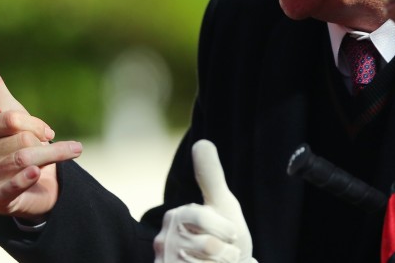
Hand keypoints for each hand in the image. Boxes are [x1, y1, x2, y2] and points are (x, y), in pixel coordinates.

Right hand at [0, 54, 82, 220]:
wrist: (35, 186)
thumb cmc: (21, 147)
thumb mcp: (12, 117)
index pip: (13, 119)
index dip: (37, 124)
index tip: (47, 132)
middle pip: (22, 140)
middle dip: (45, 143)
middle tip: (49, 150)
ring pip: (25, 160)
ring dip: (53, 156)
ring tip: (68, 154)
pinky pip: (11, 187)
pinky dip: (26, 178)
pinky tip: (37, 173)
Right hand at [154, 140, 254, 262]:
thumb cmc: (226, 237)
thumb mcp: (223, 205)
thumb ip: (211, 176)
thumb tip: (201, 142)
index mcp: (175, 216)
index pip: (204, 218)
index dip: (226, 229)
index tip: (231, 233)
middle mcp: (163, 241)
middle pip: (208, 245)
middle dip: (226, 252)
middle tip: (224, 253)